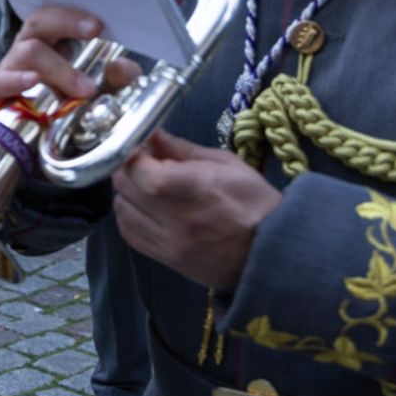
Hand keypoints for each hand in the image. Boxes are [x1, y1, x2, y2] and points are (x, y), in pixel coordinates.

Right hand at [0, 5, 139, 102]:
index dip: (74, 14)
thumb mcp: (101, 87)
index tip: (99, 24)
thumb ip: (118, 78)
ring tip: (86, 88)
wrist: (28, 131)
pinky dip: (17, 79)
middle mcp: (28, 46)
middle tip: (94, 31)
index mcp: (49, 38)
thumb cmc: (66, 99)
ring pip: (29, 52)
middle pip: (39, 22)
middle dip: (66, 23)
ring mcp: (12, 66)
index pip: (55, 12)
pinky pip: (1, 80)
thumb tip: (121, 67)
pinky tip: (33, 80)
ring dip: (59, 67)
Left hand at [113, 131, 282, 292]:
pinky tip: (144, 207)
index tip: (137, 147)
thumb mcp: (228, 165)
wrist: (273, 254)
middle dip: (127, 169)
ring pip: (122, 210)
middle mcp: (180, 221)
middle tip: (141, 162)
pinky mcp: (166, 260)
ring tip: (144, 185)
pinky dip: (129, 216)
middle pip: (127, 189)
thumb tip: (152, 134)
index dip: (132, 157)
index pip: (145, 175)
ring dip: (126, 192)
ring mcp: (171, 244)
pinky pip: (129, 234)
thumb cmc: (255, 204)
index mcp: (199, 191)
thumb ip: (183, 149)